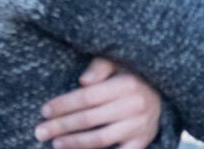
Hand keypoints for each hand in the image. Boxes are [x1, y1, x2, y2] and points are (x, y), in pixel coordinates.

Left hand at [35, 57, 161, 148]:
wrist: (163, 92)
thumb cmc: (133, 76)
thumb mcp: (120, 62)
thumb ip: (101, 66)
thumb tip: (83, 80)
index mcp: (128, 83)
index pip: (88, 97)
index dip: (64, 104)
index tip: (45, 110)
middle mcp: (135, 105)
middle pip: (89, 119)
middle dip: (61, 126)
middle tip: (40, 131)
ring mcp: (139, 126)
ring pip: (100, 139)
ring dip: (74, 142)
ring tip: (56, 143)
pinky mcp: (141, 141)